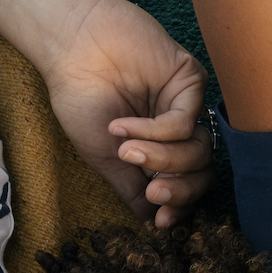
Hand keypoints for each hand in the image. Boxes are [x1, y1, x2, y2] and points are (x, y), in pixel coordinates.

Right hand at [0, 0, 212, 223]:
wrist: (70, 47)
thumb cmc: (80, 96)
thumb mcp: (104, 156)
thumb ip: (131, 189)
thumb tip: (152, 225)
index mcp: (160, 148)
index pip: (186, 185)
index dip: (179, 207)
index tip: (159, 221)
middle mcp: (178, 128)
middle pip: (200, 172)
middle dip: (177, 189)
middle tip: (152, 193)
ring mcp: (186, 104)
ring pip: (198, 150)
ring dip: (161, 158)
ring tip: (126, 150)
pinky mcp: (189, 80)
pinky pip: (187, 121)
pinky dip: (156, 131)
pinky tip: (124, 126)